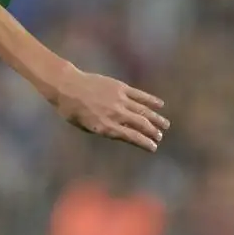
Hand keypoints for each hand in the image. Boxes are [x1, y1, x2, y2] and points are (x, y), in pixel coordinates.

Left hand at [52, 71, 168, 150]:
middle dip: (152, 132)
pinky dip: (151, 100)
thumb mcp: (86, 127)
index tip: (153, 147)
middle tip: (159, 137)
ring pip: (144, 111)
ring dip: (156, 118)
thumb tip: (122, 133)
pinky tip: (160, 104)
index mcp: (106, 127)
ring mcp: (119, 100)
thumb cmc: (72, 110)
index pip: (132, 137)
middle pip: (141, 125)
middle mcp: (115, 115)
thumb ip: (105, 130)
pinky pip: (139, 95)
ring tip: (165, 125)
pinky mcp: (120, 87)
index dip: (145, 143)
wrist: (67, 87)